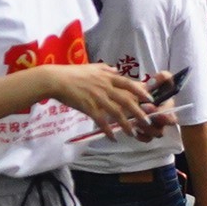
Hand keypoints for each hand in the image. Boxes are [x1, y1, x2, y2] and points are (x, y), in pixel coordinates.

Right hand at [50, 64, 169, 136]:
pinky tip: (113, 137)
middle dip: (139, 112)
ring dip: (126, 124)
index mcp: (107, 77)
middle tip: (148, 121)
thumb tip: (117, 70)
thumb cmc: (73, 73)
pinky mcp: (88, 107)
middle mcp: (105, 87)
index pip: (128, 84)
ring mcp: (97, 97)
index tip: (150, 99)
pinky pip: (101, 121)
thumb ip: (107, 69)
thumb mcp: (93, 67)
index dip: (141, 92)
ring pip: (116, 112)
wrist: (55, 80)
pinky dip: (108, 130)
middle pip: (127, 100)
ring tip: (133, 133)